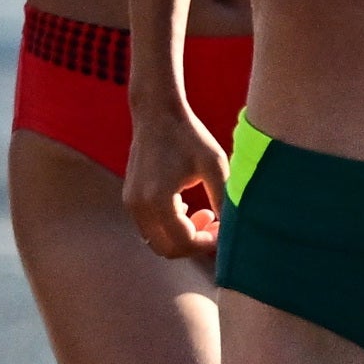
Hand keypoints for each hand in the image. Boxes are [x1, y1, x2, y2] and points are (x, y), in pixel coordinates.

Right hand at [122, 95, 233, 259]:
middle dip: (194, 244)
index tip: (225, 229)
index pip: (184, 242)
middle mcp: (139, 205)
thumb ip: (224, 200)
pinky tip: (186, 205)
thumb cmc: (189, 136)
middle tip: (215, 225)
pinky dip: (169, 226)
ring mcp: (131, 203)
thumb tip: (233, 230)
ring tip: (204, 213)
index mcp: (159, 199)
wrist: (157, 114)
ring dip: (181, 236)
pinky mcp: (130, 198)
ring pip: (157, 240)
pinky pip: (150, 227)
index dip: (208, 243)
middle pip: (166, 249)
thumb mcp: (215, 167)